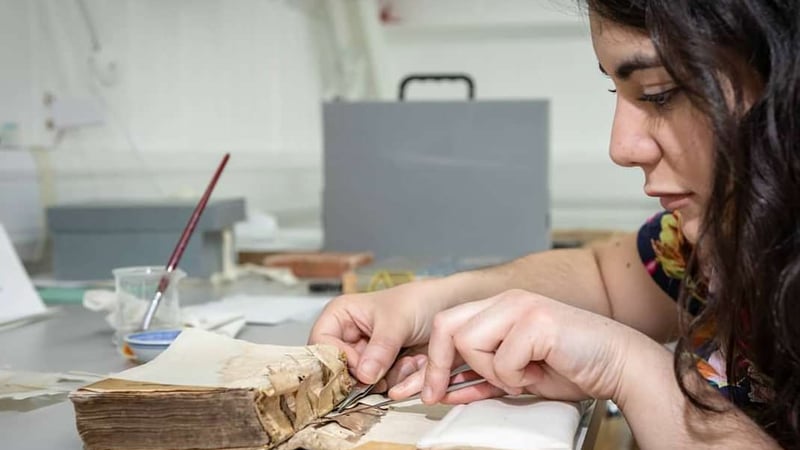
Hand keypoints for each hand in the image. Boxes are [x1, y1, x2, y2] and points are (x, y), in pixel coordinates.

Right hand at [308, 281, 446, 384]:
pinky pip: (381, 386)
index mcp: (339, 315)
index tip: (361, 368)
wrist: (447, 308)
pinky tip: (414, 363)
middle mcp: (347, 337)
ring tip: (410, 360)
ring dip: (388, 377)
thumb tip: (363, 375)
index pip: (321, 345)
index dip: (337, 359)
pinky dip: (399, 380)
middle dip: (366, 374)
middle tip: (387, 372)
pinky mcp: (380, 369)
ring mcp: (364, 355)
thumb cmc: (419, 302)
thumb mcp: (398, 321)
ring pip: (362, 381)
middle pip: (338, 369)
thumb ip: (380, 348)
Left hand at [416, 289, 632, 403]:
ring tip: (520, 377)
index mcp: (500, 308)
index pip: (449, 324)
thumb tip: (444, 389)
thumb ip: (482, 376)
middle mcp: (507, 300)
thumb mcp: (515, 376)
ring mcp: (521, 306)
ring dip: (491, 371)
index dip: (434, 361)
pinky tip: (537, 373)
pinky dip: (516, 377)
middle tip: (441, 394)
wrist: (618, 365)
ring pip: (470, 341)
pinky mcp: (536, 319)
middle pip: (447, 325)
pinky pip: (502, 358)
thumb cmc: (572, 368)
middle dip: (439, 365)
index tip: (429, 390)